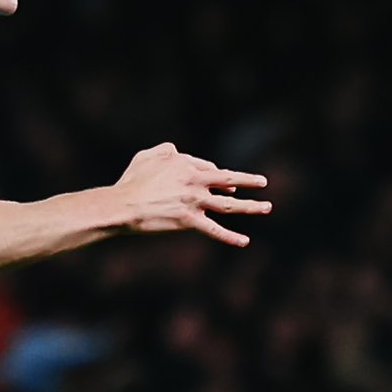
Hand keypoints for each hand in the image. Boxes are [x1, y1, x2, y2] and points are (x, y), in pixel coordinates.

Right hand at [106, 142, 269, 248]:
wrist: (124, 205)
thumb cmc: (132, 180)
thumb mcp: (148, 155)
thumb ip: (167, 150)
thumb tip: (179, 152)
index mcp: (186, 164)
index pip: (208, 169)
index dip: (215, 175)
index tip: (222, 183)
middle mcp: (195, 182)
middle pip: (228, 180)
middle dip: (248, 181)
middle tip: (263, 182)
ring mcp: (195, 202)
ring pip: (229, 205)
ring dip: (250, 206)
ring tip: (267, 207)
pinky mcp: (190, 221)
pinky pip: (214, 230)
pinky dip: (230, 237)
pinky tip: (245, 241)